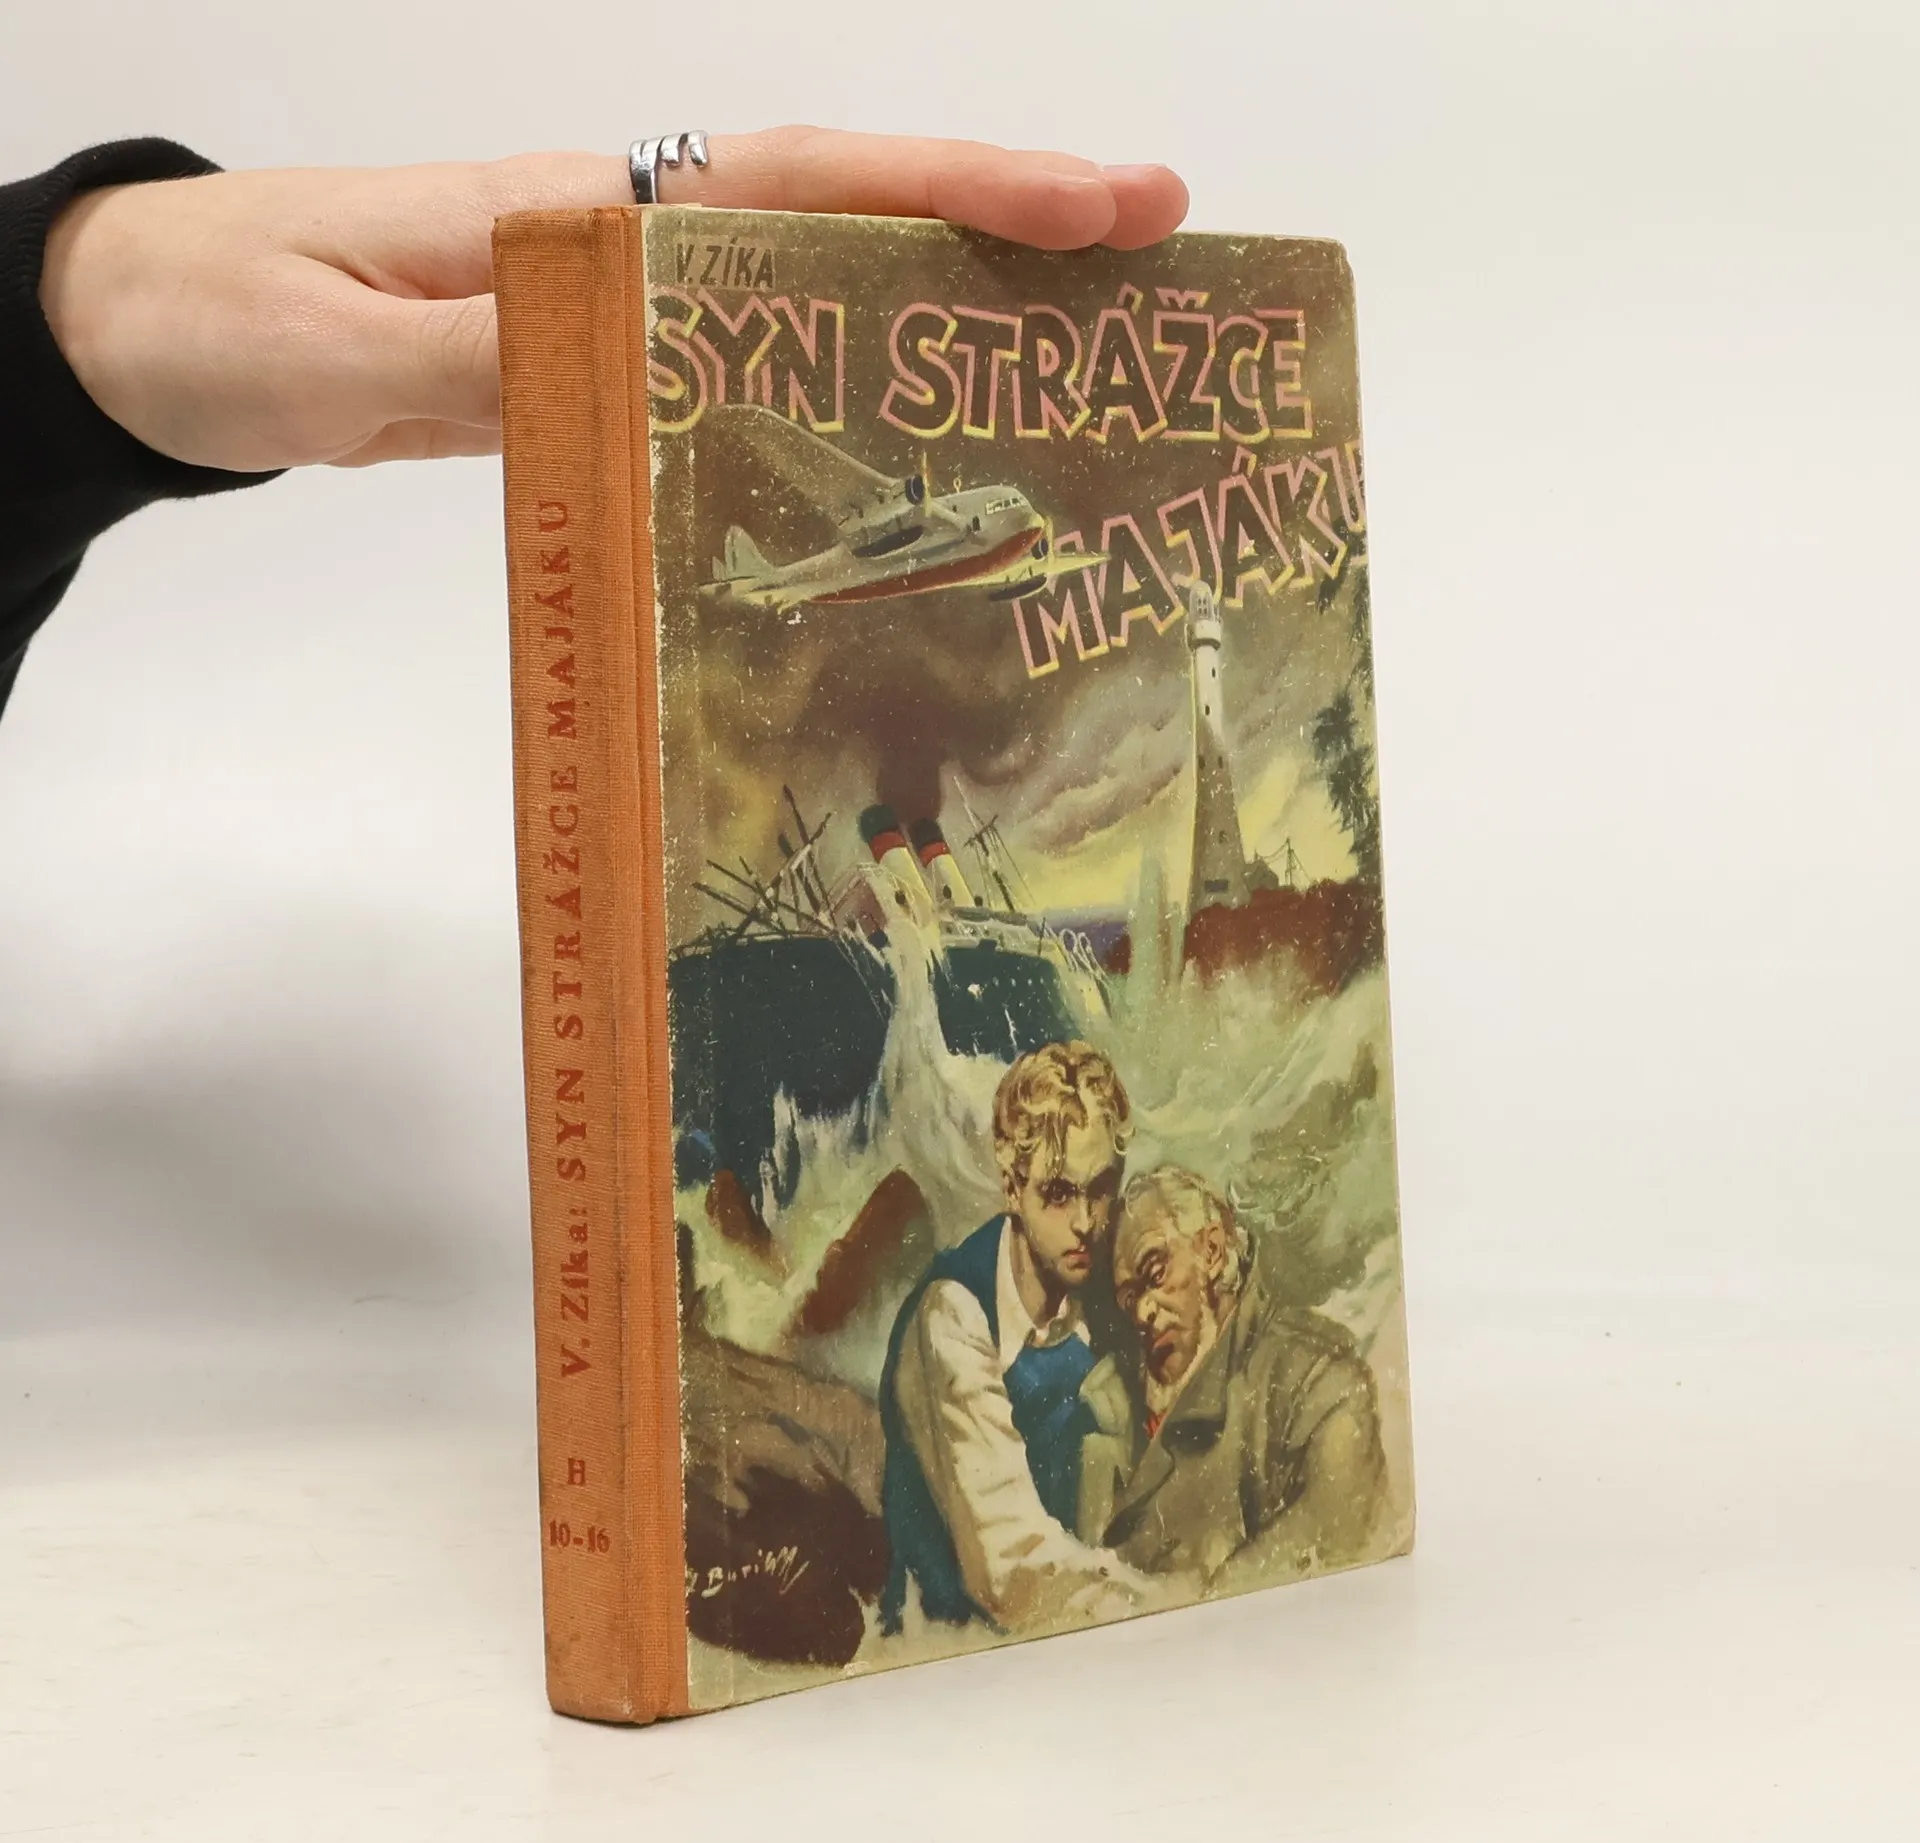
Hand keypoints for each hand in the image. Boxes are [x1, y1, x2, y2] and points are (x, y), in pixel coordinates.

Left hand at [38, 130, 1188, 471]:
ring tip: (1086, 359)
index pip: (802, 183)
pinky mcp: (605, 373)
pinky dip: (850, 385)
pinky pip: (755, 368)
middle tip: (1159, 266)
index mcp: (583, 209)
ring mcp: (624, 308)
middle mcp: (627, 242)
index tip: (1104, 201)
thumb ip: (484, 345)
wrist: (150, 331)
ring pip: (818, 290)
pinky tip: (912, 435)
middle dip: (1005, 230)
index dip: (959, 186)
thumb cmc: (224, 317)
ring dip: (950, 310)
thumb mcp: (334, 339)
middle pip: (848, 218)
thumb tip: (629, 353)